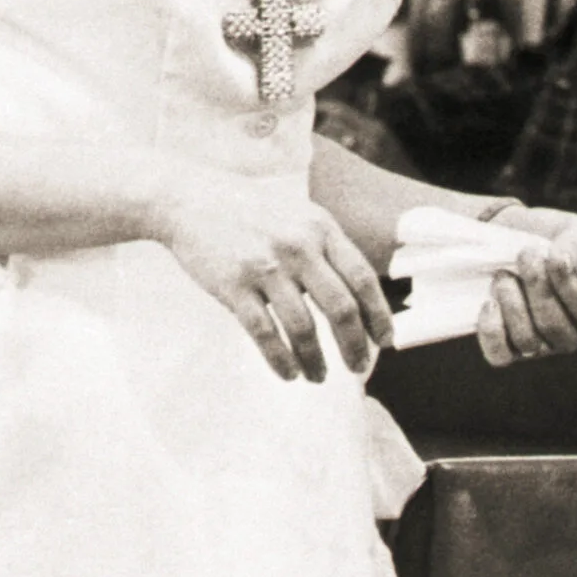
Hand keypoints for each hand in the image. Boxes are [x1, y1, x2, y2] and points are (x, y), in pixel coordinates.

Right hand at [152, 169, 393, 381]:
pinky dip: (281, 359)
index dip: (378, 313)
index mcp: (322, 229)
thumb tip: (358, 296)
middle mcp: (299, 247)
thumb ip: (328, 248)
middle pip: (340, 307)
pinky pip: (264, 333)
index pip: (362, 278)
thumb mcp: (300, 216)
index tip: (384, 340)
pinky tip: (289, 373)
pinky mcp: (233, 287)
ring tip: (318, 376)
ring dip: (315, 359)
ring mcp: (265, 267)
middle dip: (353, 345)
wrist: (191, 200)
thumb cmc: (252, 211)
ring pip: (303, 327)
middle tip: (358, 367)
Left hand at [469, 201, 576, 365]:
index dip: (565, 284)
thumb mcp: (575, 230)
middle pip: (553, 326)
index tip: (551, 254)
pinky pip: (500, 355)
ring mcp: (539, 348)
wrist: (515, 239)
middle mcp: (570, 337)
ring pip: (527, 341)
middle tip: (525, 255)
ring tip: (504, 276)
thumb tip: (562, 259)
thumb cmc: (553, 238)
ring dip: (512, 304)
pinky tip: (489, 302)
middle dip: (536, 287)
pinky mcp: (507, 352)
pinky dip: (492, 331)